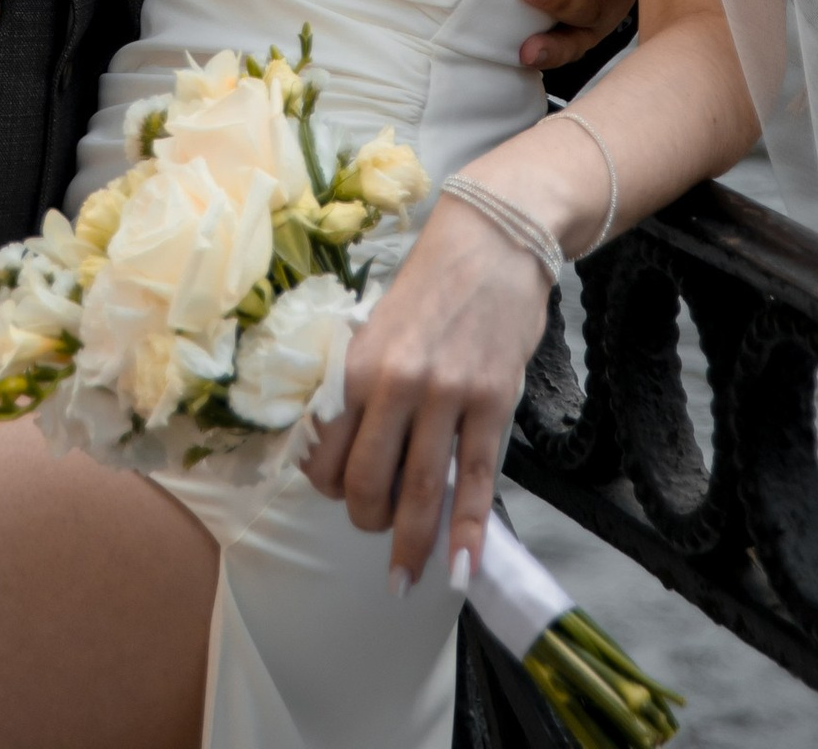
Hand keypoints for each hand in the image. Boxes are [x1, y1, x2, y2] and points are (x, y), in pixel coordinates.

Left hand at [303, 193, 550, 588]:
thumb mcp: (376, 328)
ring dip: (411, 546)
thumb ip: (361, 386)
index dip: (330, 487)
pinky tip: (461, 568)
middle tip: (379, 527)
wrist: (491, 240)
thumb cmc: (429, 285)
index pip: (326, 452)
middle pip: (368, 483)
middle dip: (369, 521)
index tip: (342, 493)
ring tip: (407, 578)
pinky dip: (466, 533)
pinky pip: (475, 481)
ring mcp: (447, 394)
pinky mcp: (492, 402)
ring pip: (420, 492)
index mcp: (355, 364)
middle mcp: (395, 383)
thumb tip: (348, 450)